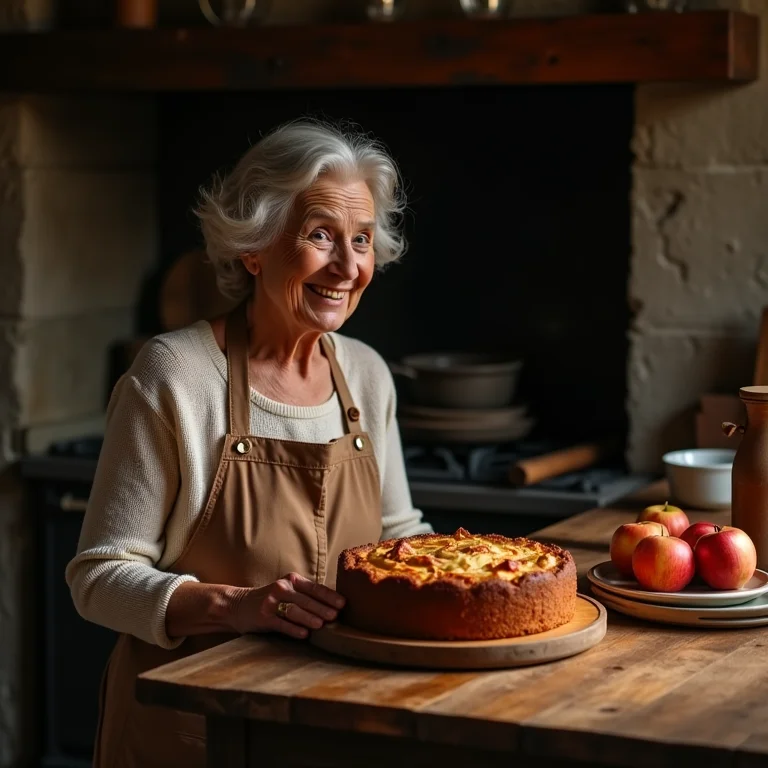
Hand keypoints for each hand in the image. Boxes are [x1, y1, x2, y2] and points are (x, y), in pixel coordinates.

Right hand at [229, 572, 344, 639]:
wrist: (238, 605)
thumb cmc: (271, 600)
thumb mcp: (288, 591)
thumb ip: (306, 595)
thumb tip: (334, 606)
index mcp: (292, 580)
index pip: (314, 588)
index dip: (329, 596)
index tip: (342, 604)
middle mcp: (282, 588)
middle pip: (306, 599)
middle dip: (322, 608)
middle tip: (335, 616)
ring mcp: (271, 602)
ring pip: (294, 610)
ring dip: (309, 618)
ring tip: (321, 625)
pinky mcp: (263, 616)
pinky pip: (280, 623)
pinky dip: (293, 629)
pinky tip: (303, 635)